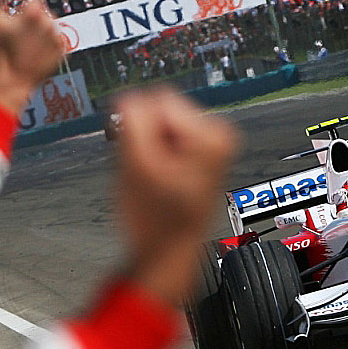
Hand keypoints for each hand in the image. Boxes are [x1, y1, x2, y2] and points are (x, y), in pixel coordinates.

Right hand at [0, 0, 66, 114]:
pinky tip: (37, 54)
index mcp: (35, 12)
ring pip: (51, 28)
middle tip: (21, 38)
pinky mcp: (64, 51)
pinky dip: (49, 46)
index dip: (22, 13)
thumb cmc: (0, 50)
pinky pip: (57, 42)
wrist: (12, 80)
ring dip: (42, 33)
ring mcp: (58, 38)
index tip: (16, 26)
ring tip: (28, 47)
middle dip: (34, 22)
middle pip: (43, 14)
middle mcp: (50, 22)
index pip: (33, 2)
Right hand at [114, 89, 237, 306]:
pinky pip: (167, 136)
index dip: (141, 126)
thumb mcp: (136, 163)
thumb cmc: (158, 219)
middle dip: (146, 135)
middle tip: (149, 171)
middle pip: (162, 108)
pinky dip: (157, 153)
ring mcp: (212, 144)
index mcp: (213, 135)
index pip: (158, 98)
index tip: (143, 156)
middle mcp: (220, 135)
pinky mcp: (201, 153)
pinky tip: (160, 178)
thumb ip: (132, 120)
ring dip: (150, 145)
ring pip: (161, 122)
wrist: (170, 252)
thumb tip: (127, 96)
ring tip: (155, 177)